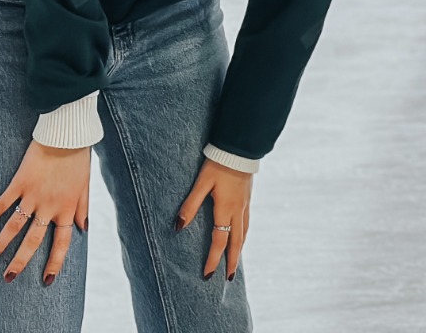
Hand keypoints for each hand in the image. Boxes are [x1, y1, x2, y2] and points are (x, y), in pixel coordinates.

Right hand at [0, 141, 90, 285]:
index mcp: (67, 208)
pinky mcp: (20, 182)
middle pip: (33, 241)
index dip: (55, 263)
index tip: (47, 281)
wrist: (66, 134)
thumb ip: (83, 208)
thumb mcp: (85, 184)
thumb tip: (84, 228)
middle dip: (20, 262)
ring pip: (15, 226)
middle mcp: (50, 206)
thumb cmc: (78, 158)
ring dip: (2, 244)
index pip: (62, 243)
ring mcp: (33, 196)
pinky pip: (4, 203)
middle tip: (8, 278)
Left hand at [177, 159, 252, 280]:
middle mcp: (238, 211)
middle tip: (228, 278)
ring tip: (235, 261)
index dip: (213, 259)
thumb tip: (178, 227)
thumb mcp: (201, 183)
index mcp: (226, 209)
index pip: (219, 241)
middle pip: (236, 242)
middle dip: (231, 261)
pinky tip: (241, 235)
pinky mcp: (248, 198)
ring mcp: (245, 205)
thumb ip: (190, 204)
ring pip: (244, 233)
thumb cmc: (218, 163)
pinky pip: (247, 223)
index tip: (207, 275)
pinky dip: (243, 235)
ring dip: (239, 249)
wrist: (240, 148)